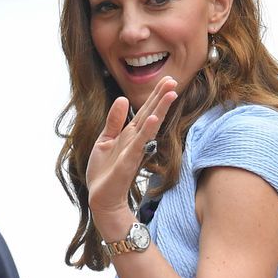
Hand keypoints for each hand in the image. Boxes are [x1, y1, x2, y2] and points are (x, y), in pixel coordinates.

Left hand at [87, 77, 177, 233]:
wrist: (102, 198)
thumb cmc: (104, 172)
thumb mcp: (105, 139)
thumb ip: (114, 120)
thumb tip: (123, 99)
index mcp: (129, 133)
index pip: (145, 110)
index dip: (155, 95)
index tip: (167, 79)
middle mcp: (135, 139)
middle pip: (151, 113)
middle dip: (161, 97)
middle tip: (174, 80)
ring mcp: (134, 149)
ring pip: (149, 124)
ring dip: (160, 108)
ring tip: (171, 92)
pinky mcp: (129, 160)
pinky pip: (139, 142)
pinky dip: (147, 130)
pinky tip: (155, 118)